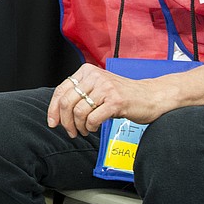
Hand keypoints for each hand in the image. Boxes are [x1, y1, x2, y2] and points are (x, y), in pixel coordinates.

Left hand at [46, 65, 168, 137]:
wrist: (151, 96)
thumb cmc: (123, 95)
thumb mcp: (98, 88)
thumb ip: (80, 95)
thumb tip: (58, 113)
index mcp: (87, 71)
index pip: (61, 90)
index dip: (53, 109)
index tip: (52, 122)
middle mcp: (95, 76)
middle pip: (67, 102)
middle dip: (65, 122)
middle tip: (71, 132)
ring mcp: (106, 88)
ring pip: (78, 111)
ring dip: (79, 126)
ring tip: (85, 131)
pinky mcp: (115, 101)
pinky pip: (93, 118)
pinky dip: (91, 127)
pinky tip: (95, 127)